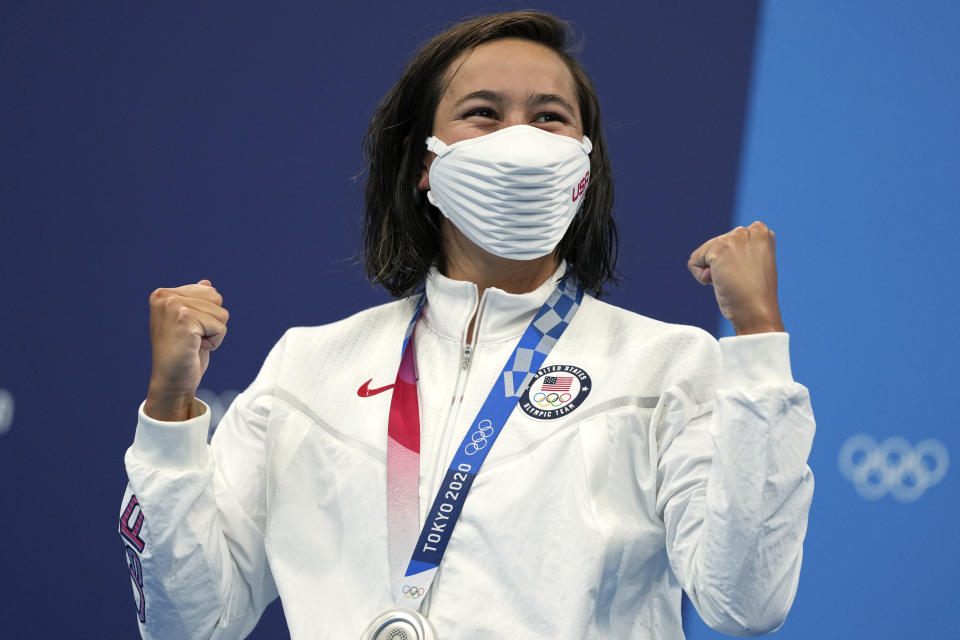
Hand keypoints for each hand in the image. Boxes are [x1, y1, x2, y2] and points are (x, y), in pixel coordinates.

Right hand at [144, 280, 228, 420]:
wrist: (172, 382)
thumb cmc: (183, 354)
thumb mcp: (191, 324)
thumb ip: (196, 302)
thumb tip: (207, 283)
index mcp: (163, 294)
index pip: (210, 292)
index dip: (207, 315)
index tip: (188, 331)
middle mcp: (165, 296)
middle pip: (217, 299)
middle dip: (212, 322)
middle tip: (191, 339)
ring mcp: (173, 306)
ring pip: (221, 313)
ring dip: (213, 333)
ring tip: (193, 344)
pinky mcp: (184, 319)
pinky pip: (220, 327)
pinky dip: (215, 342)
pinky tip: (195, 349)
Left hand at [688, 221, 783, 334]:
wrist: (756, 312)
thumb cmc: (754, 295)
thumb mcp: (753, 264)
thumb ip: (741, 251)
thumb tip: (721, 255)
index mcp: (761, 232)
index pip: (728, 241)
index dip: (731, 262)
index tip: (746, 275)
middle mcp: (749, 230)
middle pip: (714, 245)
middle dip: (720, 265)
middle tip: (739, 280)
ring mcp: (734, 238)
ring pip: (704, 253)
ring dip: (712, 272)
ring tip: (732, 282)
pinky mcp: (719, 249)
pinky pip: (694, 262)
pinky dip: (701, 277)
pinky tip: (720, 283)